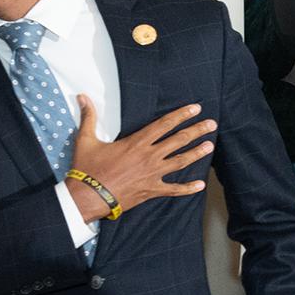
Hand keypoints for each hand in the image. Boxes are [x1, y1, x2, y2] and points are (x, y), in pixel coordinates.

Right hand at [65, 98, 214, 219]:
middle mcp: (149, 156)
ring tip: (210, 146)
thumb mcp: (86, 140)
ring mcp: (152, 174)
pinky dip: (188, 188)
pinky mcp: (151, 190)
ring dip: (197, 153)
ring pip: (181, 161)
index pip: (164, 124)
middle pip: (178, 140)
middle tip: (212, 124)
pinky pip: (174, 190)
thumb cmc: (87, 169)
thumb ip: (88, 117)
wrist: (87, 197)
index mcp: (136, 143)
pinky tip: (201, 185)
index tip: (195, 108)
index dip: (181, 115)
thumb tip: (82, 96)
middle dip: (197, 130)